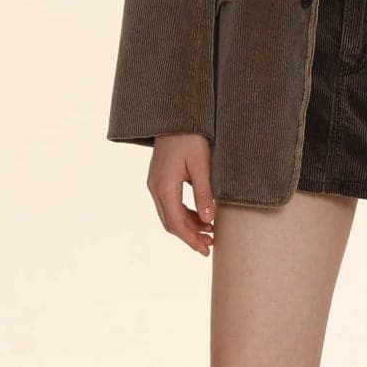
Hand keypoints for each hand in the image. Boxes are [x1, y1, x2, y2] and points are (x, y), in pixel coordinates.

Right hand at [148, 134, 215, 255]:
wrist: (175, 117)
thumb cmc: (191, 137)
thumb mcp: (202, 165)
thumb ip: (204, 193)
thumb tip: (208, 221)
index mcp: (164, 186)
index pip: (177, 223)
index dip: (191, 240)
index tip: (206, 250)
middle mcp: (155, 188)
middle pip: (171, 223)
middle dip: (190, 237)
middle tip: (210, 245)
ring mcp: (155, 184)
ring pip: (170, 215)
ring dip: (188, 226)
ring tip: (210, 232)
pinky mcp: (160, 180)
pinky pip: (170, 204)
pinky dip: (184, 214)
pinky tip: (201, 217)